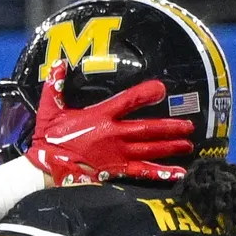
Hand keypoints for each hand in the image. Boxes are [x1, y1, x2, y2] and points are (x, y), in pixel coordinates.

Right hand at [25, 60, 193, 185]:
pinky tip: (178, 173)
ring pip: (150, 149)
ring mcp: (118, 155)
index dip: (146, 94)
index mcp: (100, 116)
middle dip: (171, 126)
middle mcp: (114, 134)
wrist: (46, 168)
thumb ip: (55, 85)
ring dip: (171, 146)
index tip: (161, 90)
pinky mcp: (116, 171)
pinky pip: (143, 172)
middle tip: (189, 125)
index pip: (129, 101)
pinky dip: (161, 172)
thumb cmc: (48, 138)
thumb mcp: (49, 109)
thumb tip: (58, 62)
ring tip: (187, 145)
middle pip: (149, 128)